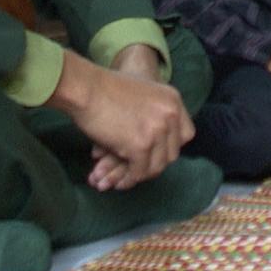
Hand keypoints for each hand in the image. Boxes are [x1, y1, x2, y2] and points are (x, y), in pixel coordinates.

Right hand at [47, 49, 194, 191]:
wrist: (85, 88)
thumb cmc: (104, 89)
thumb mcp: (142, 93)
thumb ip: (155, 113)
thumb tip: (155, 145)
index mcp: (173, 100)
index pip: (186, 134)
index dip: (170, 147)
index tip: (155, 153)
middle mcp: (171, 115)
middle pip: (172, 152)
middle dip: (154, 163)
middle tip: (138, 170)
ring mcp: (157, 130)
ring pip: (156, 166)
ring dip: (140, 174)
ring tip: (126, 178)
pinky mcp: (141, 145)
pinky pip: (139, 171)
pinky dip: (129, 179)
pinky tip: (118, 182)